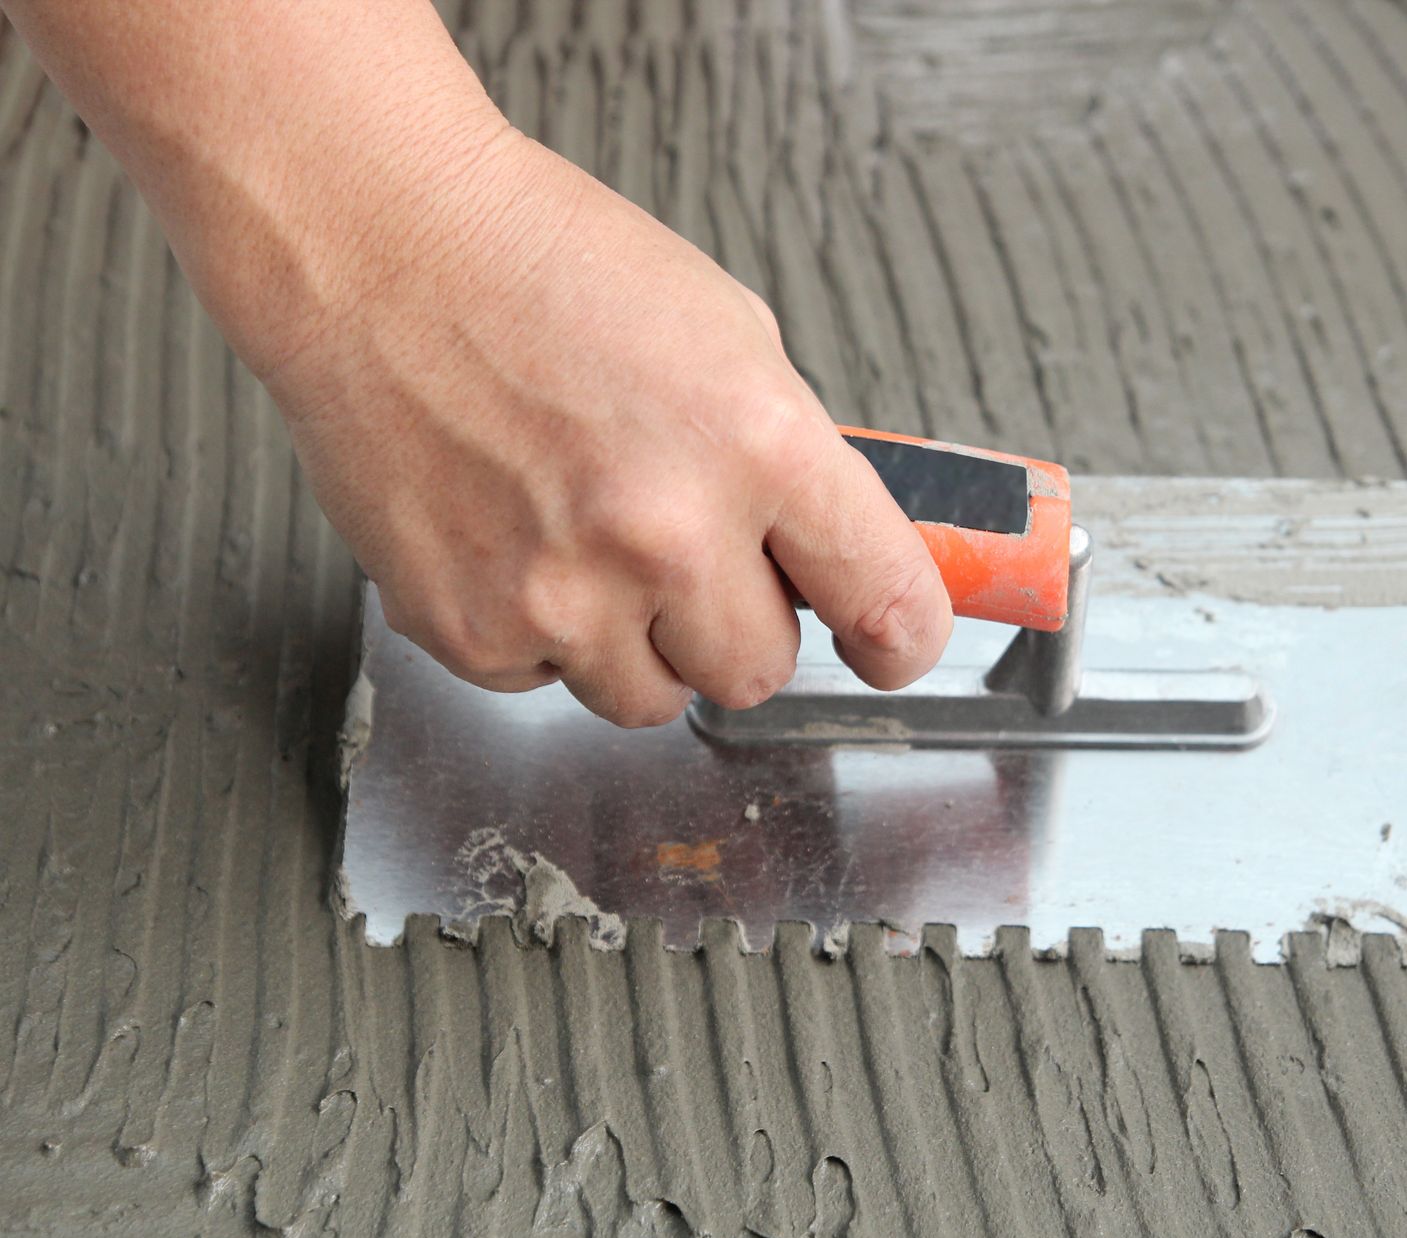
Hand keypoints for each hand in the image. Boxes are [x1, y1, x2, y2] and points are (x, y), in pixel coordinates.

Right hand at [239, 124, 953, 726]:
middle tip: (692, 557)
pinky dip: (541, 632)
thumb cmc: (547, 267)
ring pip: (653, 699)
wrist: (380, 244)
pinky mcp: (469, 630)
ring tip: (589, 539)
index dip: (901, 639)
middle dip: (739, 627)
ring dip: (640, 643)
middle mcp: (667, 534)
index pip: (886, 599)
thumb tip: (834, 554)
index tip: (892, 650)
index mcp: (759, 445)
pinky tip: (514, 537)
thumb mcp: (730, 335)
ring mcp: (562, 595)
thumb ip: (790, 462)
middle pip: (759, 672)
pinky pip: (544, 682)